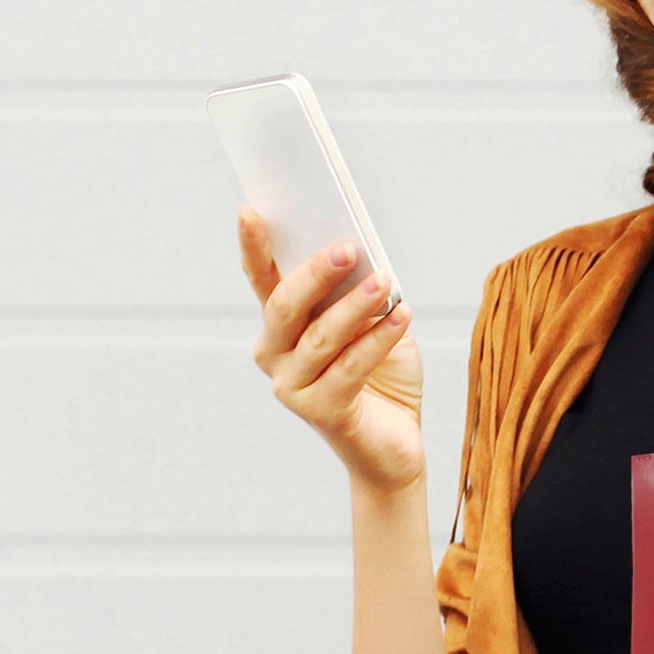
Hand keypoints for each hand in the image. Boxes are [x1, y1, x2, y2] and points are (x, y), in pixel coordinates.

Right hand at [238, 205, 424, 495]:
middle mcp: (276, 356)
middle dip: (314, 274)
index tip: (249, 210)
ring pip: (320, 337)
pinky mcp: (321, 413)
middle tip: (347, 247)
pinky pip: (351, 368)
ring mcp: (293, 387)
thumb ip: (361, 293)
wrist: (396, 444)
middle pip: (285, 307)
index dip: (253, 246)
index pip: (262, 280)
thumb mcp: (376, 323)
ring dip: (356, 306)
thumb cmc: (384, 375)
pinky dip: (379, 338)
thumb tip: (363, 256)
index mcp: (283, 327)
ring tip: (386, 281)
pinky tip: (403, 316)